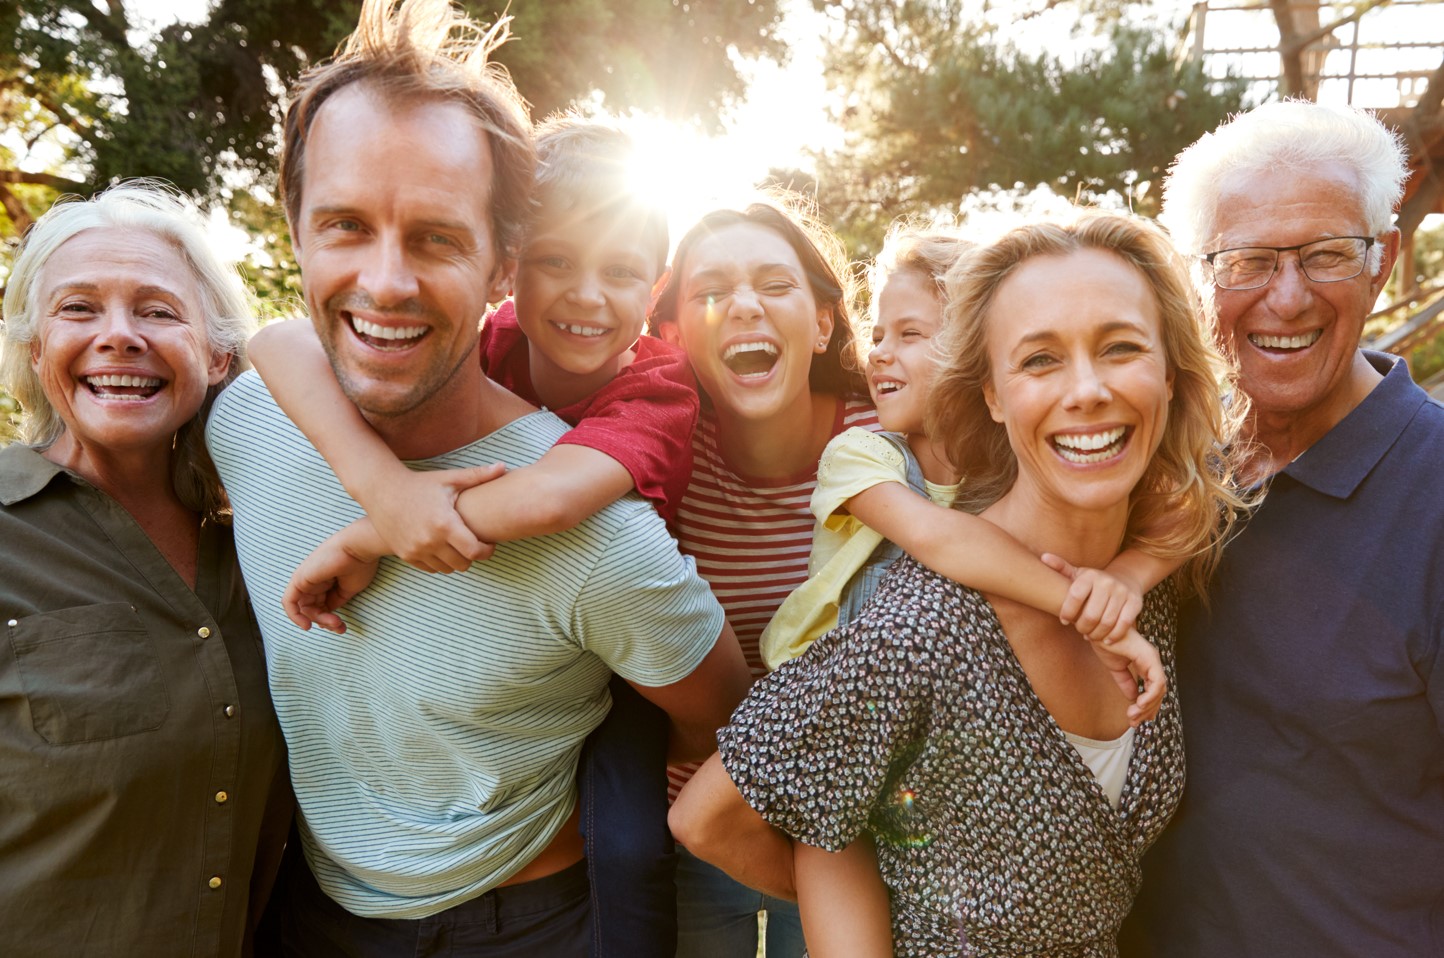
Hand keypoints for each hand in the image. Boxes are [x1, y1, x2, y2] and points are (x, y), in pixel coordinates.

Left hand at [282, 524, 382, 633]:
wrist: (359, 548)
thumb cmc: (360, 565)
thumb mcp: (348, 590)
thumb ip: (335, 601)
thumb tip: (327, 614)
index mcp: (326, 581)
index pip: (321, 605)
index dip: (329, 619)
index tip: (341, 626)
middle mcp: (314, 581)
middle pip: (312, 608)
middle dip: (325, 621)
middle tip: (339, 626)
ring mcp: (306, 580)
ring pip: (304, 608)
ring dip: (318, 619)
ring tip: (334, 623)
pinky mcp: (299, 579)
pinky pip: (290, 602)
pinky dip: (294, 616)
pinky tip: (307, 625)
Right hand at [357, 463, 504, 572]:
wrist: (382, 491)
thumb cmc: (419, 484)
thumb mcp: (449, 479)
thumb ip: (478, 475)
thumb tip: (503, 466)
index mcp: (445, 524)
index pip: (475, 551)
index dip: (487, 551)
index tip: (489, 544)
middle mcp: (430, 541)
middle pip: (464, 564)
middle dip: (473, 556)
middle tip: (474, 544)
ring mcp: (416, 551)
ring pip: (448, 569)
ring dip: (456, 561)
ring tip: (458, 546)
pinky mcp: (406, 556)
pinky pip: (431, 569)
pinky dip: (439, 562)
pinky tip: (442, 548)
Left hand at [1042, 553, 1143, 644]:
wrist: (1125, 580)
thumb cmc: (1093, 582)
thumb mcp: (1077, 574)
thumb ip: (1061, 568)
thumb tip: (1043, 557)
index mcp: (1090, 575)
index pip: (1075, 596)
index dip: (1067, 612)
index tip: (1064, 621)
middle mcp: (1107, 582)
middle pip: (1091, 614)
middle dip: (1083, 627)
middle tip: (1080, 631)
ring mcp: (1122, 592)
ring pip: (1107, 622)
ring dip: (1097, 634)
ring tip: (1091, 636)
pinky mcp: (1135, 603)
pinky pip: (1123, 624)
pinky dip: (1114, 636)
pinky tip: (1106, 640)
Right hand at [1089, 626, 1166, 725]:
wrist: (1096, 628)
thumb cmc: (1105, 642)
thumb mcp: (1116, 668)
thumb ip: (1126, 682)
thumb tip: (1133, 699)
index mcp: (1146, 663)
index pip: (1153, 688)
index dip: (1147, 705)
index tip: (1135, 718)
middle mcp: (1152, 661)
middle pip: (1159, 691)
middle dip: (1148, 710)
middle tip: (1134, 722)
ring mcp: (1152, 658)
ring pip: (1160, 689)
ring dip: (1148, 705)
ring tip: (1133, 715)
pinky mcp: (1149, 657)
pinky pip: (1156, 682)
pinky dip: (1150, 696)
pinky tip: (1138, 704)